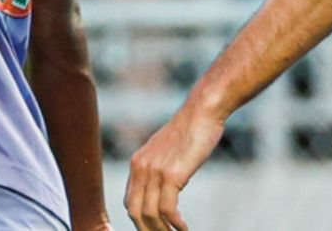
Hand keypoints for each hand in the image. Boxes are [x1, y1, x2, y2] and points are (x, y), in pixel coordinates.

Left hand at [124, 105, 225, 230]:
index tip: (153, 229)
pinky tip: (184, 228)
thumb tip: (163, 189)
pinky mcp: (172, 174)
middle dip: (147, 230)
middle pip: (134, 211)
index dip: (139, 220)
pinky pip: (167, 209)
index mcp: (138, 163)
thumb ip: (159, 169)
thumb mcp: (167, 151)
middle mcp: (141, 167)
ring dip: (162, 230)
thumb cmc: (190, 130)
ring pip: (149, 213)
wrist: (202, 111)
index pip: (129, 201)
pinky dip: (174, 223)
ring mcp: (155, 171)